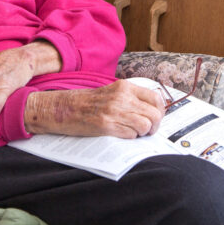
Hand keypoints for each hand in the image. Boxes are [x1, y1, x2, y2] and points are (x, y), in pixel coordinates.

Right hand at [24, 80, 165, 138]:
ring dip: (142, 133)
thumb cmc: (87, 103)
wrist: (63, 108)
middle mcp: (122, 97)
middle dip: (154, 126)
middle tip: (147, 131)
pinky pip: (131, 135)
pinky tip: (121, 134)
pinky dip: (130, 137)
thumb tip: (153, 110)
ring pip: (146, 125)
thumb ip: (130, 98)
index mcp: (124, 87)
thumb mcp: (111, 93)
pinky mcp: (107, 126)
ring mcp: (114, 111)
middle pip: (155, 114)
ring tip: (133, 133)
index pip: (156, 98)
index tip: (155, 118)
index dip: (160, 111)